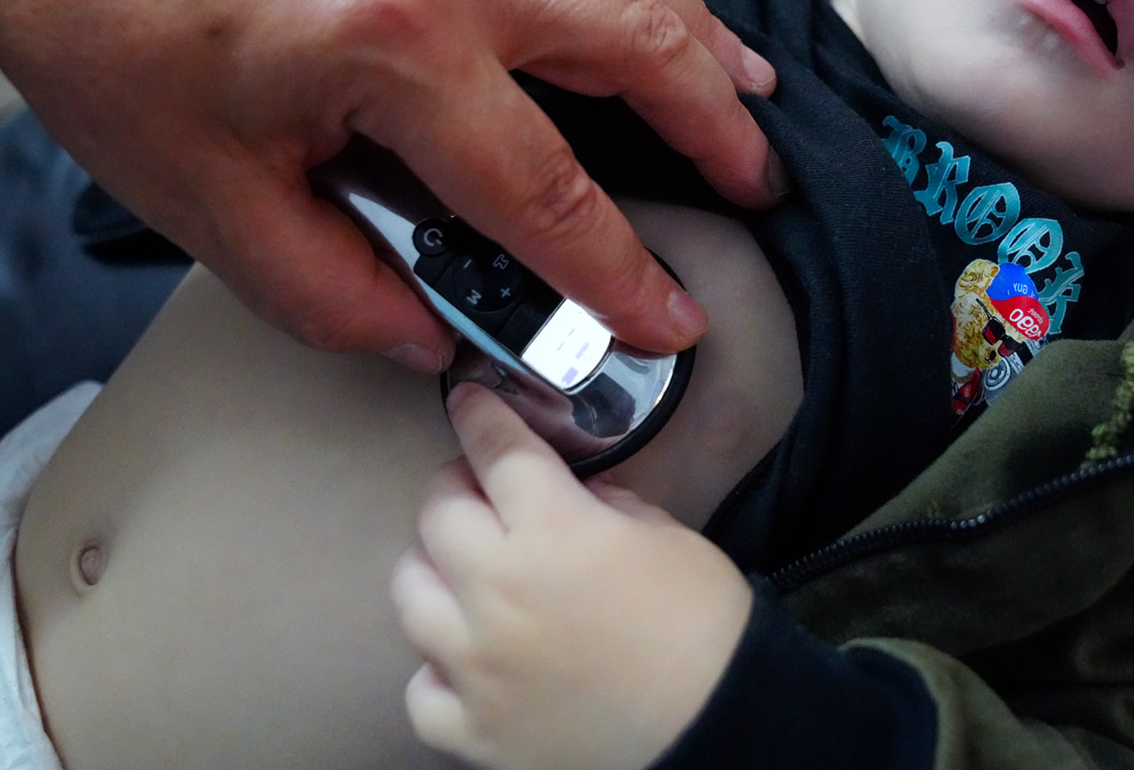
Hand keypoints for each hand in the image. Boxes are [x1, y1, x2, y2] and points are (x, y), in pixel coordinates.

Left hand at [0, 0, 784, 362]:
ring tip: (750, 92)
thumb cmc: (108, 27)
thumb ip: (327, 286)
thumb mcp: (200, 194)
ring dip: (698, 32)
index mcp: (392, 43)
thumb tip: (428, 336)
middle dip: (716, 125)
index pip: (544, 185)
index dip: (616, 271)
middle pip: (636, 43)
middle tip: (760, 186)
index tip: (667, 322)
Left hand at [396, 383, 751, 769]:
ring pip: (410, 592)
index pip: (495, 450)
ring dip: (435, 569)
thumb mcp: (663, 532)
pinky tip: (470, 658)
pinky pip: (421, 688)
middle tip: (484, 493)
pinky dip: (438, 667)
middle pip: (437, 512)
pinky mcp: (473, 730)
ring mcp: (476, 665)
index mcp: (552, 529)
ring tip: (468, 572)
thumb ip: (599, 503)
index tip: (470, 402)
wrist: (722, 726)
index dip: (480, 416)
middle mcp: (497, 591)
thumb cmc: (704, 623)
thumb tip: (564, 494)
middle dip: (457, 488)